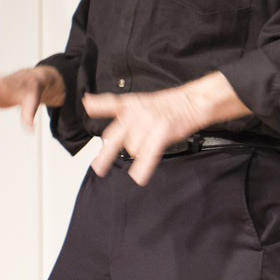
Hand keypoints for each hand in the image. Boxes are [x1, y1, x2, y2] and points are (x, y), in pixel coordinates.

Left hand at [83, 89, 203, 185]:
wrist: (192, 102)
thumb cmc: (169, 105)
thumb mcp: (141, 101)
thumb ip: (120, 110)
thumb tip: (97, 113)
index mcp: (130, 104)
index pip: (110, 103)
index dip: (97, 105)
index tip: (87, 106)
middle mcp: (136, 113)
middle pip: (113, 136)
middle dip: (106, 155)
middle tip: (98, 168)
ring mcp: (147, 123)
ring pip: (132, 148)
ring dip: (138, 153)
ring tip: (150, 146)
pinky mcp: (161, 132)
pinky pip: (148, 154)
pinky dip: (143, 168)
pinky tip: (138, 177)